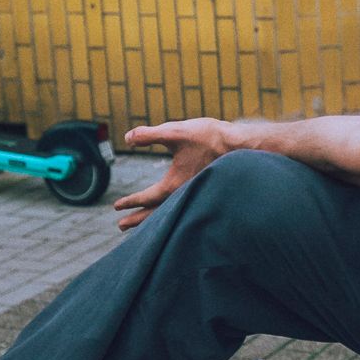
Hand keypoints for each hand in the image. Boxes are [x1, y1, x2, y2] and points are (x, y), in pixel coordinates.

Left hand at [115, 117, 250, 228]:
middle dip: (138, 220)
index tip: (117, 206)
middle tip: (121, 227)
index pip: (147, 198)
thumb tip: (127, 137)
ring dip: (155, 219)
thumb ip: (149, 135)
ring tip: (143, 225)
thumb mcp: (175, 133)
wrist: (243, 146)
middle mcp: (184, 195)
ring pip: (171, 213)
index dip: (130, 202)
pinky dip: (172, 214)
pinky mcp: (206, 192)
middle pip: (157, 214)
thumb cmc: (209, 138)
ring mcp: (196, 196)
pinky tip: (172, 210)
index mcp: (173, 184)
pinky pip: (184, 209)